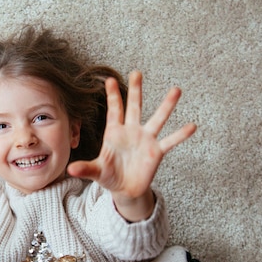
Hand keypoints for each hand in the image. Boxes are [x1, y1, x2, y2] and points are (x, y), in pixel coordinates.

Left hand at [67, 71, 195, 219]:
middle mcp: (131, 132)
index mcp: (114, 133)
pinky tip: (192, 125)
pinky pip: (170, 141)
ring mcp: (145, 140)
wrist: (125, 189)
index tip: (109, 80)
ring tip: (176, 90)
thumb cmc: (109, 176)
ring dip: (166, 105)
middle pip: (134, 107)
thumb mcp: (96, 172)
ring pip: (157, 119)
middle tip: (137, 72)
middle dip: (136, 90)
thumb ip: (85, 168)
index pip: (114, 111)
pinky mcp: (156, 152)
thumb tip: (70, 169)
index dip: (112, 96)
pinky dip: (180, 134)